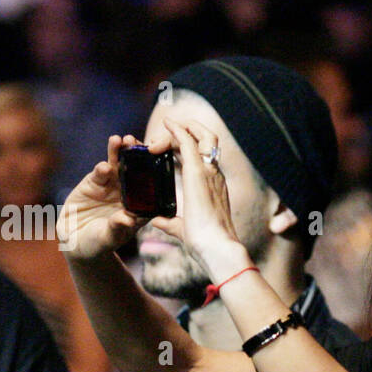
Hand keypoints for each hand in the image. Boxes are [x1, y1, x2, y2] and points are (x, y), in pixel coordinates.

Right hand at [58, 134, 149, 260]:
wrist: (77, 242)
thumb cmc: (100, 243)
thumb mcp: (109, 238)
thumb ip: (117, 228)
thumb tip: (126, 219)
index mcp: (141, 206)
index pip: (153, 187)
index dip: (155, 173)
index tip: (158, 163)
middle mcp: (129, 193)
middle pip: (136, 170)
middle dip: (137, 155)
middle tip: (137, 143)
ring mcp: (112, 186)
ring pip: (118, 166)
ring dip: (119, 152)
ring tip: (121, 141)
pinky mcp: (94, 183)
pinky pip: (100, 172)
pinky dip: (102, 167)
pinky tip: (104, 164)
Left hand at [150, 117, 249, 280]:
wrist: (216, 247)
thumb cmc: (205, 243)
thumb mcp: (181, 227)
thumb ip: (169, 221)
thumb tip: (156, 219)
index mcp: (212, 186)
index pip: (201, 156)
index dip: (182, 147)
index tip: (163, 149)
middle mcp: (214, 174)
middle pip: (205, 140)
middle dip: (183, 133)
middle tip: (160, 140)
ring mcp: (209, 172)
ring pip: (201, 135)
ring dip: (182, 128)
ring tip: (165, 127)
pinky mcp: (198, 172)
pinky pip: (188, 142)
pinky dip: (177, 130)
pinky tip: (167, 124)